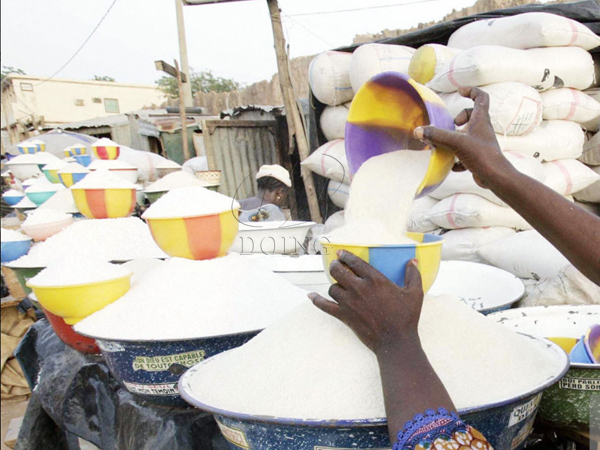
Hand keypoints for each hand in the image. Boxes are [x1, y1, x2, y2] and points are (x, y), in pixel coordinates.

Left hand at [308, 252, 422, 353]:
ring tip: (337, 284)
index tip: (341, 253)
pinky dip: (316, 300)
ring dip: (334, 284)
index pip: (354, 262)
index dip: (345, 255)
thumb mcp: (415, 293)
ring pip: (332, 287)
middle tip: (336, 266)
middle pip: (338, 271)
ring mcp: (349, 302)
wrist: (395, 341)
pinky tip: (311, 296)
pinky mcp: (344, 316)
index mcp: (375, 280)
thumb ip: (413, 275)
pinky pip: (324, 305)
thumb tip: (412, 261)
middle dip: (335, 266)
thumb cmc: (406, 317)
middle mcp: (359, 288)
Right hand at [414, 86, 514, 188]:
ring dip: (456, 136)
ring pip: (468, 133)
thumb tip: (418, 131)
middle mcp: (482, 129)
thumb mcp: (456, 142)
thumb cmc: (481, 155)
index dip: (471, 91)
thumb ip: (437, 135)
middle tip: (452, 124)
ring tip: (447, 143)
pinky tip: (452, 164)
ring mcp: (480, 143)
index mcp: (481, 120)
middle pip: (473, 115)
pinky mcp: (478, 156)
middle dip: (460, 117)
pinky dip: (457, 156)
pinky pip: (465, 151)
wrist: (495, 177)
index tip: (459, 91)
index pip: (481, 98)